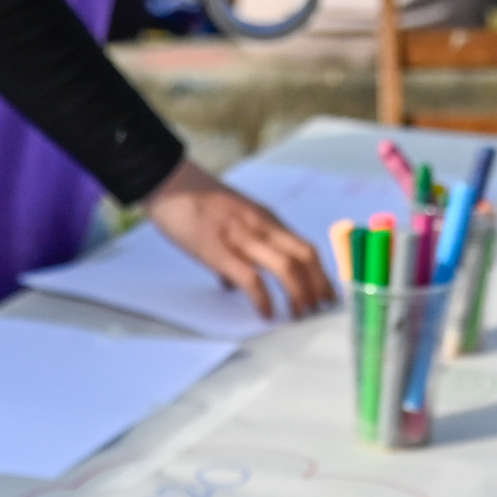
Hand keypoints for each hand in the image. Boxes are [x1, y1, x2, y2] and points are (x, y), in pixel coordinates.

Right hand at [142, 159, 335, 319]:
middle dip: (318, 286)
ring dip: (299, 294)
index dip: (321, 274)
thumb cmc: (195, 202)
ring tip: (299, 315)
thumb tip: (233, 284)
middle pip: (305, 256)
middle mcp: (261, 226)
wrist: (168, 181)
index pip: (305, 247)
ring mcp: (241, 237)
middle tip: (320, 309)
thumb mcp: (229, 219)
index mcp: (266, 219)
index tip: (327, 295)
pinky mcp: (219, 251)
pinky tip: (267, 313)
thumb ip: (238, 249)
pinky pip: (251, 279)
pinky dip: (264, 300)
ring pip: (286, 267)